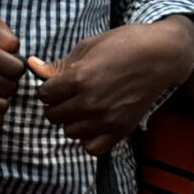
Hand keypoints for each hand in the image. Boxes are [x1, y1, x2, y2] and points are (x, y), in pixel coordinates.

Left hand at [32, 19, 193, 156]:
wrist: (160, 55)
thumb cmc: (123, 45)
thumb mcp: (86, 47)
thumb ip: (59, 64)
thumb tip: (33, 67)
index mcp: (78, 79)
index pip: (44, 95)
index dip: (47, 89)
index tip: (57, 84)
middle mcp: (90, 103)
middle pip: (53, 116)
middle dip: (56, 104)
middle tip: (68, 95)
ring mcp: (106, 119)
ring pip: (70, 132)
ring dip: (71, 121)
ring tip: (82, 107)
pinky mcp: (121, 129)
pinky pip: (92, 148)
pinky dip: (89, 139)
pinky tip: (93, 123)